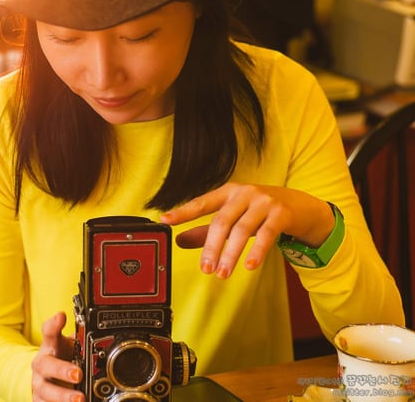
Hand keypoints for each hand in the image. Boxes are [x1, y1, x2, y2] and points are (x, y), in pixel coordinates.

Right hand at [31, 312, 83, 401]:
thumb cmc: (63, 360)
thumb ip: (83, 340)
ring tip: (80, 399)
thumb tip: (103, 332)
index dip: (54, 324)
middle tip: (78, 374)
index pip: (49, 332)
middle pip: (45, 365)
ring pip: (45, 390)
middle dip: (61, 370)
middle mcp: (42, 365)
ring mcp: (39, 385)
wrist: (46, 380)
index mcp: (50, 347)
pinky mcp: (39, 401)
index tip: (61, 316)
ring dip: (62, 396)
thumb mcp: (72, 347)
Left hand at [161, 183, 334, 278]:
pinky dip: (257, 251)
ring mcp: (264, 202)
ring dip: (231, 254)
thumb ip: (206, 230)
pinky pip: (267, 234)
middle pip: (222, 221)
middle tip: (204, 268)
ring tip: (222, 274)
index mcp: (227, 192)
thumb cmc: (260, 211)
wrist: (301, 206)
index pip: (201, 203)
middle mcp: (244, 193)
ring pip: (243, 230)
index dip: (183, 212)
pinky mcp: (281, 213)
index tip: (165, 220)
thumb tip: (179, 241)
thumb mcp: (233, 216)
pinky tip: (249, 266)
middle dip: (211, 247)